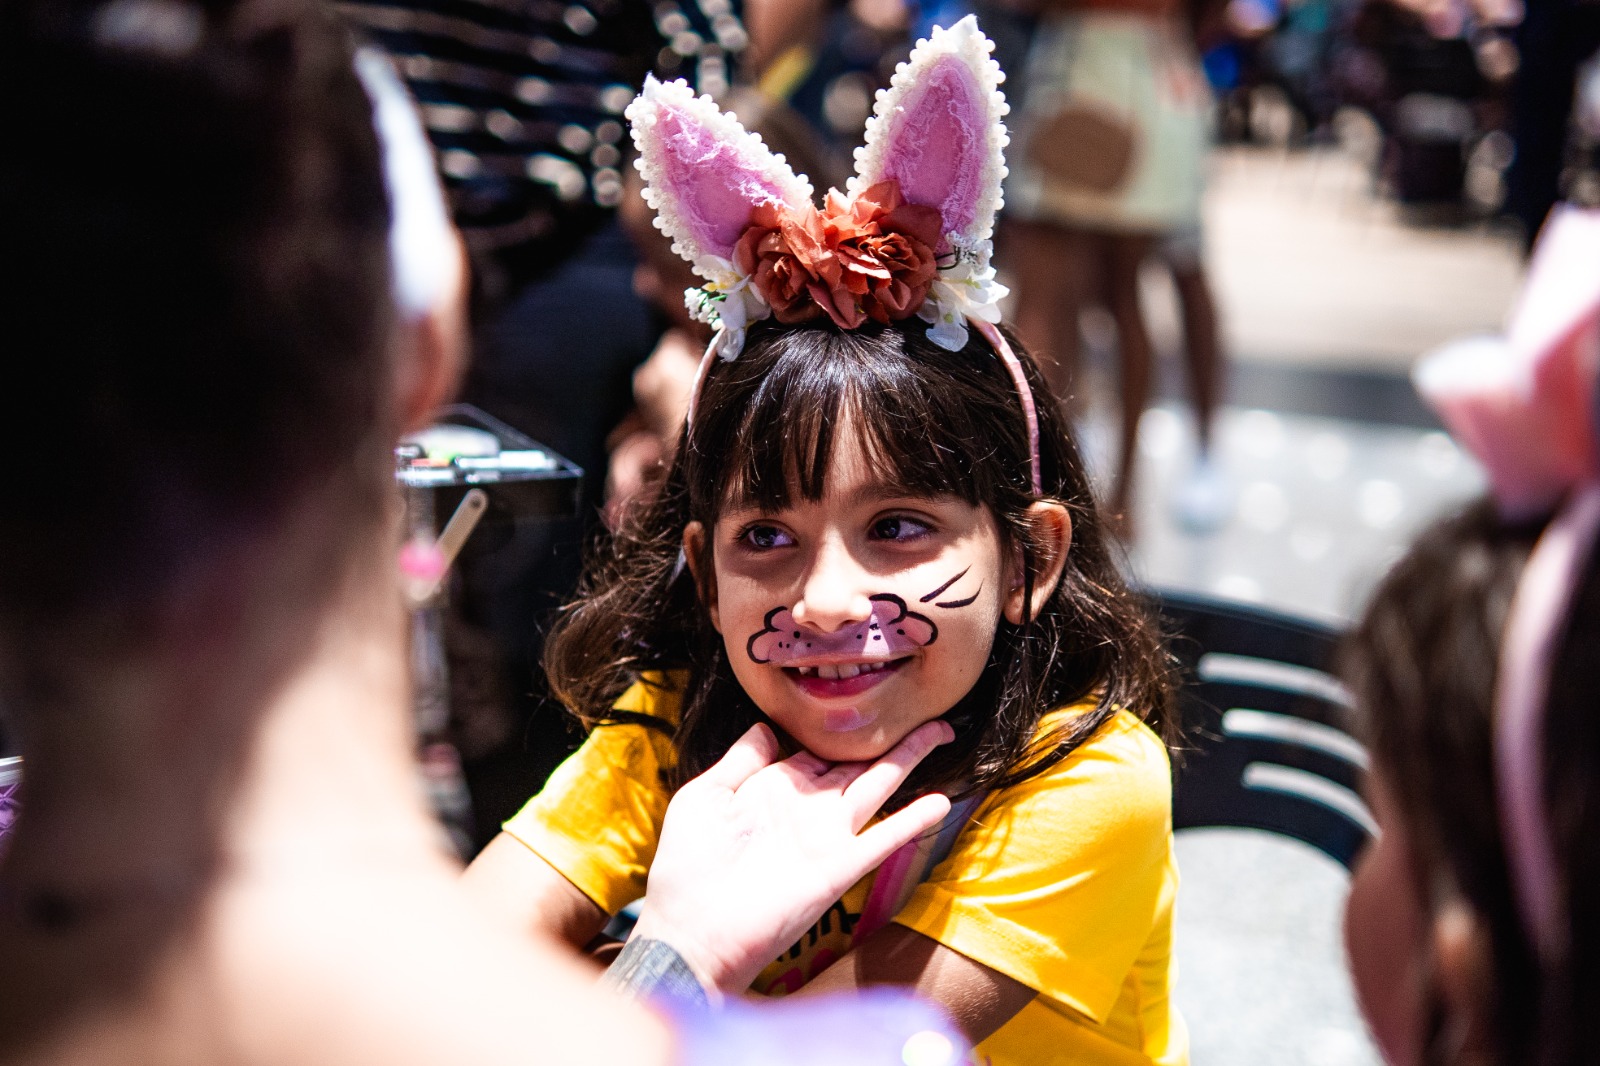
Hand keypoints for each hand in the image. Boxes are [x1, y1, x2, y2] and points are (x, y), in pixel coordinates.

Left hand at [629, 719, 954, 994]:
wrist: (691, 931)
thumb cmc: (687, 866)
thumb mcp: (703, 797)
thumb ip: (740, 760)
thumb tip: (768, 725)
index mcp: (772, 788)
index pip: (815, 750)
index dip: (838, 728)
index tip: (864, 701)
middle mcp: (806, 808)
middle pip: (856, 763)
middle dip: (888, 737)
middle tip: (921, 710)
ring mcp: (825, 836)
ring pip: (878, 785)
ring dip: (909, 758)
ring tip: (941, 730)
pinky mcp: (840, 867)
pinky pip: (884, 837)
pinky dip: (913, 820)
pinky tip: (941, 801)